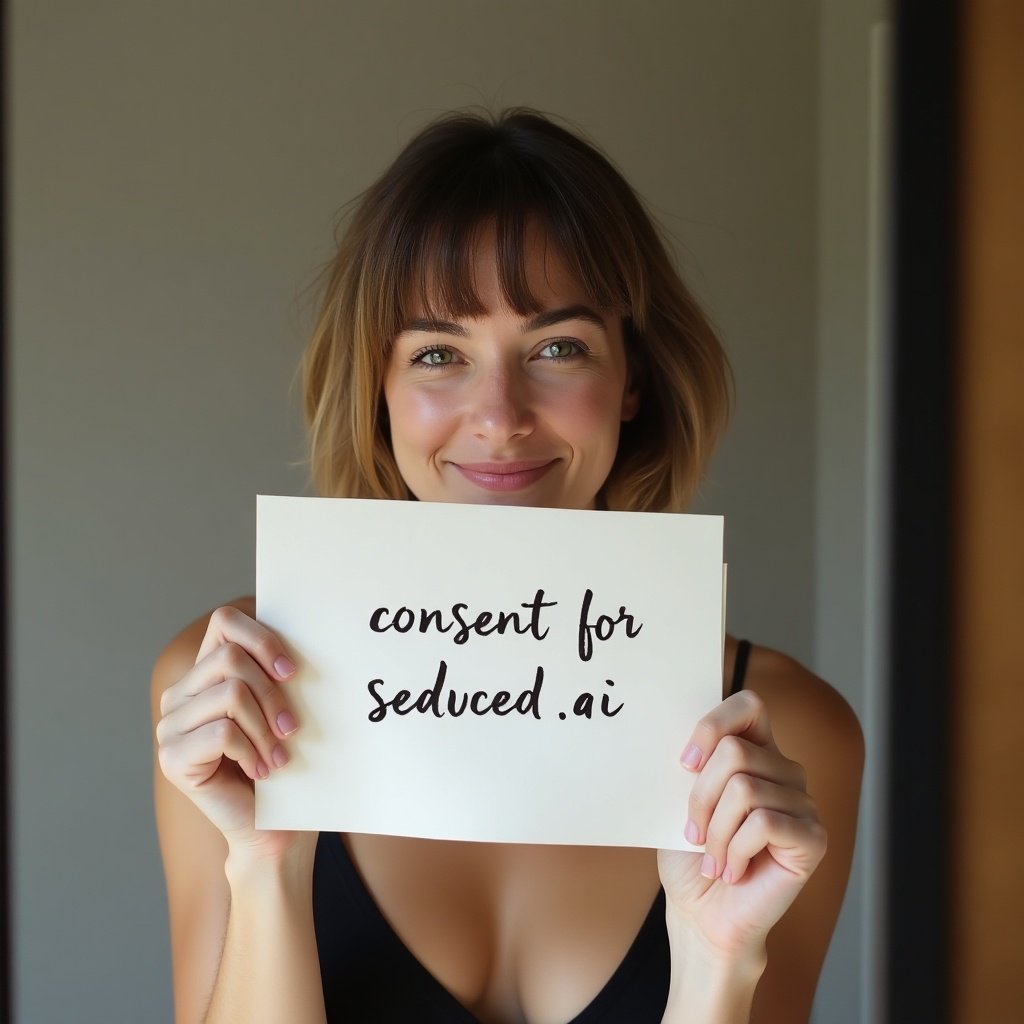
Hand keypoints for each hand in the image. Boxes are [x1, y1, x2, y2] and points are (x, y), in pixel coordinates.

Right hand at [156, 605, 307, 861]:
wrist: (274, 827)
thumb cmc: (284, 763)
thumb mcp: (283, 706)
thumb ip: (276, 670)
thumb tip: (307, 629)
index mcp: (205, 672)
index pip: (224, 622)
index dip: (262, 638)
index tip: (292, 672)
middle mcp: (180, 694)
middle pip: (230, 659)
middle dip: (272, 693)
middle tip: (292, 728)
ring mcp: (169, 726)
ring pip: (230, 693)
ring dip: (265, 726)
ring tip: (279, 754)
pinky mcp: (171, 758)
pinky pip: (222, 731)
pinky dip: (252, 750)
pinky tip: (262, 770)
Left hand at [657, 690, 826, 960]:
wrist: (701, 913)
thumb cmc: (690, 856)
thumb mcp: (680, 799)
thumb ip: (692, 764)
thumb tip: (684, 740)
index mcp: (755, 751)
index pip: (748, 704)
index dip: (713, 724)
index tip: (684, 763)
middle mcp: (784, 770)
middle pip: (734, 752)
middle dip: (700, 796)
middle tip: (693, 834)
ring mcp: (803, 803)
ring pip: (745, 789)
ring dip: (715, 832)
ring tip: (712, 858)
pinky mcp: (813, 837)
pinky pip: (764, 823)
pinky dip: (734, 851)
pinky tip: (733, 870)